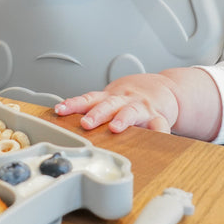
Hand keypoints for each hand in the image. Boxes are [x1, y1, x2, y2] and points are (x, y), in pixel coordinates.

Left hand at [54, 73, 179, 133]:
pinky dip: (159, 131)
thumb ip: (92, 108)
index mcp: (109, 97)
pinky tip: (159, 137)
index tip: (60, 110)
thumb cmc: (131, 97)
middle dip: (96, 114)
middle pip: (108, 105)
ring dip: (123, 119)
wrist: (163, 87)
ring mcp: (141, 107)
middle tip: (86, 123)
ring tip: (115, 127)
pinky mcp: (157, 116)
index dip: (73, 104)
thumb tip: (62, 121)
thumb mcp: (110, 99)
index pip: (88, 99)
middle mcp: (123, 100)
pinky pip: (159, 124)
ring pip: (131, 111)